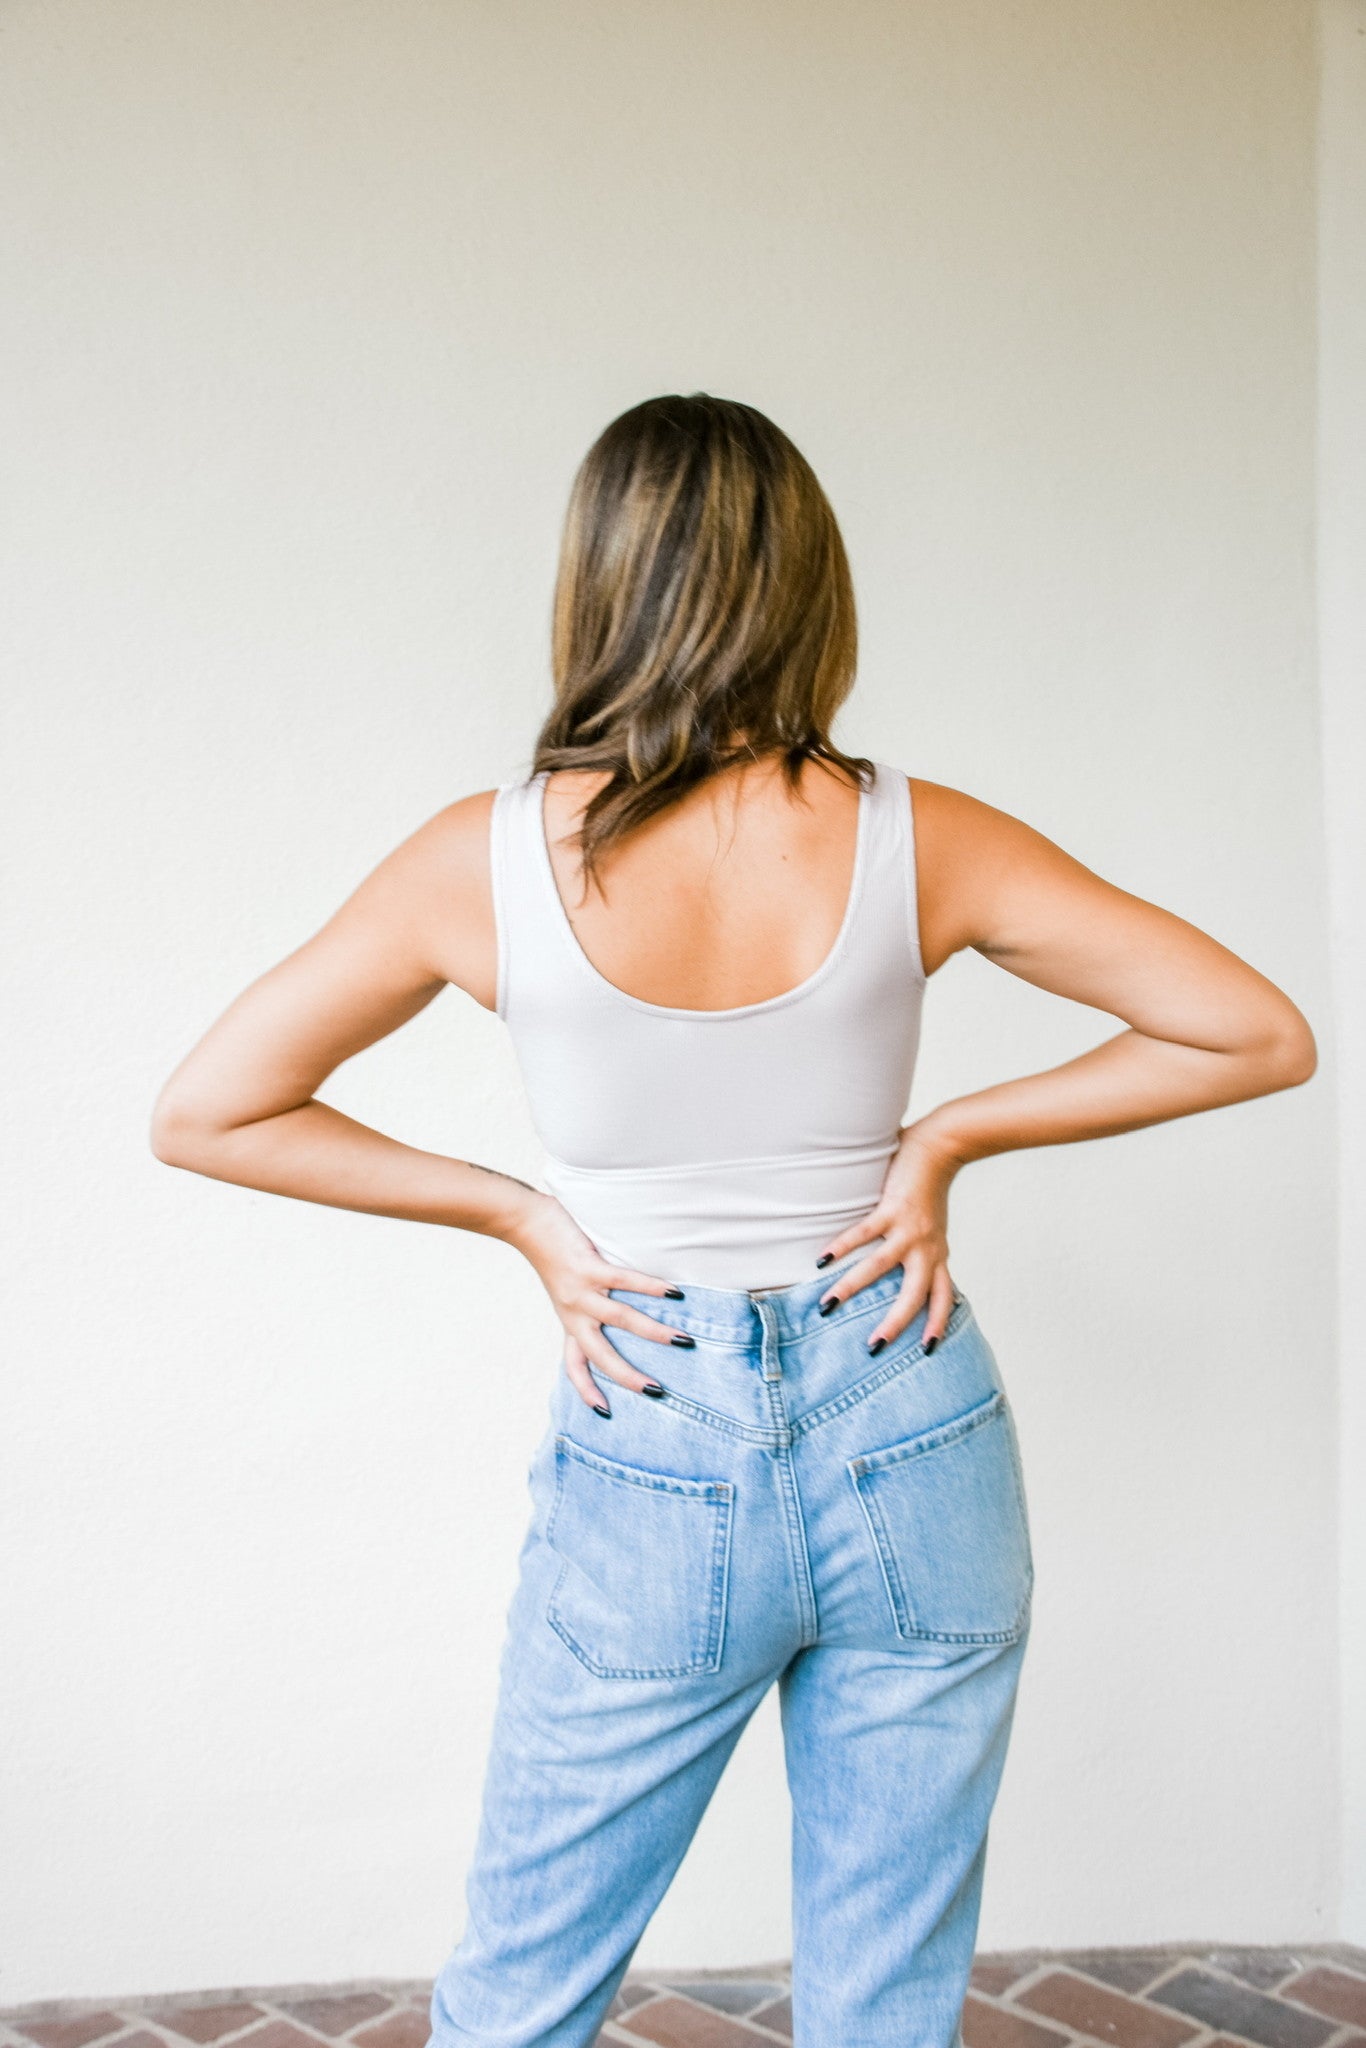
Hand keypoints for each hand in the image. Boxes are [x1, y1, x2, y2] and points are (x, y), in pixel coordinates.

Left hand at [506, 1189, 690, 1414]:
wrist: (525, 1224)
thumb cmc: (553, 1254)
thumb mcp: (566, 1290)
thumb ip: (587, 1306)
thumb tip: (625, 1317)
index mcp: (569, 1322)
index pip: (575, 1366)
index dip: (587, 1391)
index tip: (605, 1414)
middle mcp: (574, 1313)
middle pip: (602, 1355)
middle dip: (629, 1376)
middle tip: (657, 1391)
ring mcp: (581, 1291)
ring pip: (621, 1320)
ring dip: (654, 1332)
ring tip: (683, 1340)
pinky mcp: (588, 1267)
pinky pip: (623, 1281)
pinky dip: (650, 1288)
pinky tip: (673, 1292)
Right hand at [812, 1120, 959, 1351]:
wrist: (942, 1148)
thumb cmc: (931, 1188)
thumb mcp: (933, 1228)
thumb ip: (922, 1248)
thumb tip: (902, 1268)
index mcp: (937, 1254)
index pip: (944, 1298)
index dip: (938, 1325)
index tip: (927, 1351)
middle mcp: (926, 1248)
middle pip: (914, 1295)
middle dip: (894, 1323)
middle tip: (873, 1347)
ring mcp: (909, 1230)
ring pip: (879, 1267)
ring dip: (852, 1288)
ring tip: (827, 1305)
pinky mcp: (892, 1209)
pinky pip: (862, 1233)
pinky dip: (840, 1247)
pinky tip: (821, 1260)